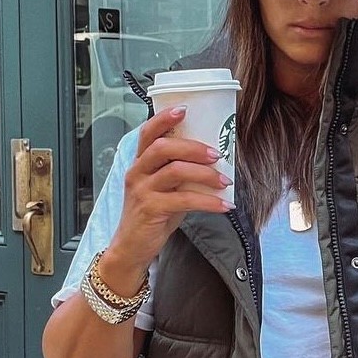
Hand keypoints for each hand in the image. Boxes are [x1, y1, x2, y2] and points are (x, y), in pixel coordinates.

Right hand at [107, 106, 232, 273]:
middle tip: (217, 154)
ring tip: (225, 181)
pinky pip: (184, 200)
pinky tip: (224, 205)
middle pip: (163, 147)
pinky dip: (208, 202)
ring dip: (205, 174)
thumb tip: (215, 161)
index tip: (185, 109)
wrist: (133, 247)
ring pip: (175, 171)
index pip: (148, 132)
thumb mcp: (165, 188)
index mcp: (141, 163)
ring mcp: (143, 191)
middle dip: (193, 147)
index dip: (164, 118)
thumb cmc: (153, 215)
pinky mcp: (151, 210)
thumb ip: (180, 172)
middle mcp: (138, 172)